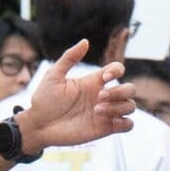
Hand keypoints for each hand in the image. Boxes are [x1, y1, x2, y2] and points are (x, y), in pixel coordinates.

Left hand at [18, 40, 135, 150]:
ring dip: (119, 107)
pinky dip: (126, 123)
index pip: (117, 69)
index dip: (117, 70)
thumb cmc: (44, 100)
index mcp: (93, 82)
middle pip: (130, 88)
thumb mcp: (54, 76)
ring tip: (96, 110)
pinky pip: (128, 125)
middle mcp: (102, 96)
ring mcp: (105, 113)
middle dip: (120, 91)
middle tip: (100, 96)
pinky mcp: (105, 129)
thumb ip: (69, 58)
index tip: (104, 77)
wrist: (38, 125)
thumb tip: (85, 41)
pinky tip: (110, 122)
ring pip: (131, 106)